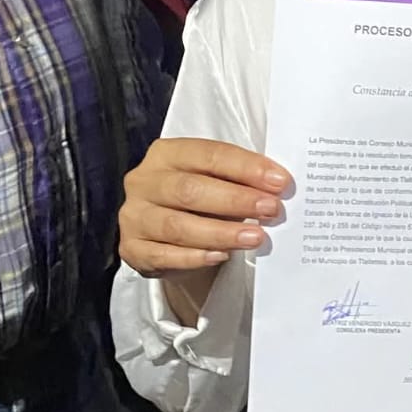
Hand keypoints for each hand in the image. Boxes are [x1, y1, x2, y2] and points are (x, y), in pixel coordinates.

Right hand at [119, 137, 289, 277]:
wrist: (171, 238)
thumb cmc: (201, 202)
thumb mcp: (216, 182)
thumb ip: (239, 180)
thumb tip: (277, 187)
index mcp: (166, 153)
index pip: (208, 154)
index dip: (245, 167)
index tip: (279, 181)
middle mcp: (143, 181)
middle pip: (190, 190)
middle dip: (235, 200)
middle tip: (271, 209)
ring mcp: (133, 216)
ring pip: (177, 226)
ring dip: (221, 233)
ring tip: (255, 237)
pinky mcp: (132, 249)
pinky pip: (164, 255)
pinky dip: (195, 257)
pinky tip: (222, 256)